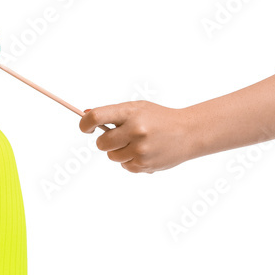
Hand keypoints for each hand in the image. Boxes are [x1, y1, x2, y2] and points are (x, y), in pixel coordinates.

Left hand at [79, 101, 199, 172]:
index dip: (85, 123)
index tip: (86, 128)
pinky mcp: (146, 165)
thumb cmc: (158, 118)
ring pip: (112, 156)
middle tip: (116, 138)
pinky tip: (144, 153)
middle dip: (105, 142)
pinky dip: (130, 161)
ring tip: (135, 144)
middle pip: (101, 143)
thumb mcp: (137, 108)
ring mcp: (141, 150)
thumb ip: (112, 113)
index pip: (96, 117)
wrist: (189, 132)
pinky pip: (125, 166)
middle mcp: (135, 131)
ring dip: (118, 152)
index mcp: (130, 113)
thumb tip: (85, 113)